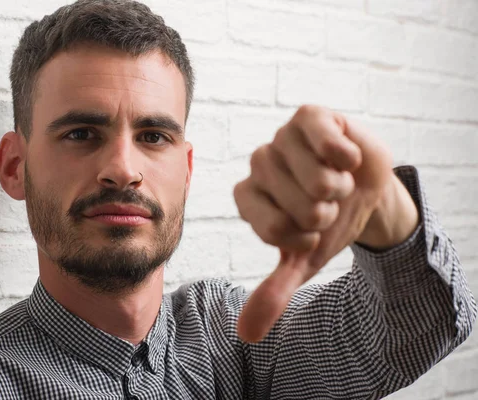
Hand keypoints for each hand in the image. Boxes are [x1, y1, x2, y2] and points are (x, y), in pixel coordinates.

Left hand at [233, 105, 396, 342]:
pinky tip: (346, 158)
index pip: (274, 229)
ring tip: (338, 181)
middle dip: (328, 214)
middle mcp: (258, 165)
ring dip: (341, 190)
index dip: (306, 236)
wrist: (364, 189)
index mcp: (248, 198)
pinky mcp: (308, 117)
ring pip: (317, 180)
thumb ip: (275, 292)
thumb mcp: (303, 260)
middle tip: (328, 201)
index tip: (313, 228)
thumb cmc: (328, 223)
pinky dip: (348, 160)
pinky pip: (328, 144)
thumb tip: (246, 335)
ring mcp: (281, 138)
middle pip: (300, 207)